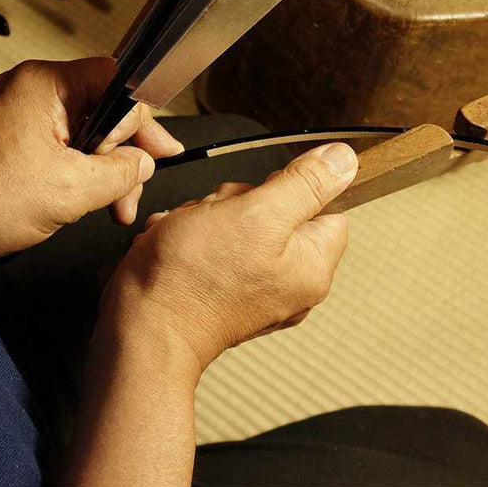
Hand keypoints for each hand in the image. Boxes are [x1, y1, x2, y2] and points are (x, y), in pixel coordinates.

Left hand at [0, 58, 182, 256]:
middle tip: (135, 191)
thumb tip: (143, 163)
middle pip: (107, 108)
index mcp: (48, 86)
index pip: (118, 82)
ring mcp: (27, 111)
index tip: (155, 154)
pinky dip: (82, 171)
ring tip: (114, 208)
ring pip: (90, 131)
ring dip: (105, 169)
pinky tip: (90, 200)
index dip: (141, 121)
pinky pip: (67, 144)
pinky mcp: (20, 134)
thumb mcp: (67, 191)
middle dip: (126, 153)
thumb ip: (118, 173)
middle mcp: (38, 89)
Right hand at [101, 142, 357, 376]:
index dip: (291, 189)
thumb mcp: (258, 213)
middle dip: (239, 201)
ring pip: (239, 219)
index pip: (327, 206)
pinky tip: (179, 245)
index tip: (261, 197)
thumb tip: (344, 160)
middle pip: (278, 208)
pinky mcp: (221, 286)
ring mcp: (254, 286)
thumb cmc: (195, 278)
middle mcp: (288, 281)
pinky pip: (213, 240)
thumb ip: (306, 184)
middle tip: (219, 219)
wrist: (143, 326)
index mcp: (311, 266)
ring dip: (209, 214)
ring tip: (192, 234)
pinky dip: (192, 234)